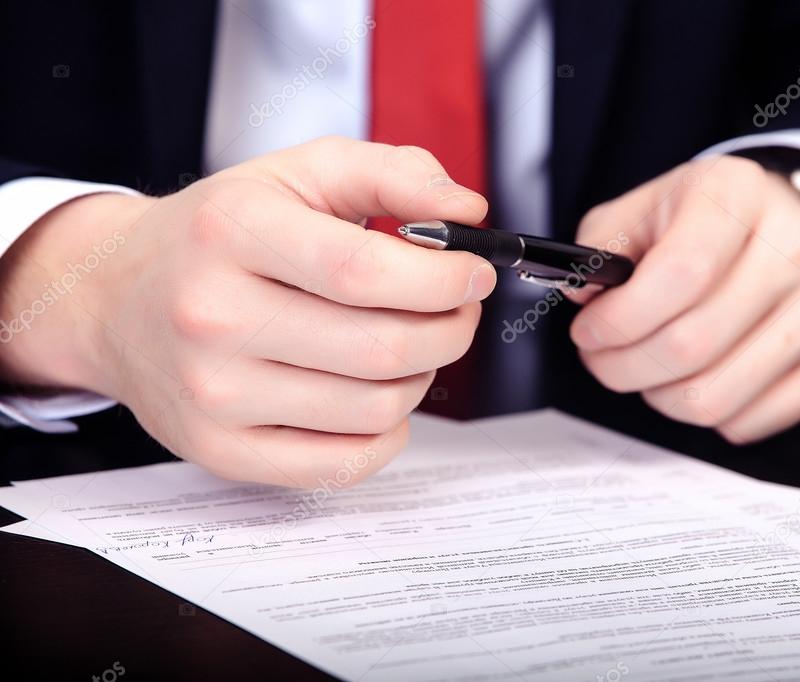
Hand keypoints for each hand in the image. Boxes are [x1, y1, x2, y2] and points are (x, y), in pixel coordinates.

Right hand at [0, 137, 495, 486]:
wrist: (114, 295)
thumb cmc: (217, 233)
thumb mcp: (297, 173)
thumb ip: (391, 174)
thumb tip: (469, 212)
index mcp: (234, 232)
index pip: (365, 271)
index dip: (444, 279)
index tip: (476, 275)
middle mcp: (214, 316)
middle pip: (382, 348)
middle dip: (450, 329)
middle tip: (456, 310)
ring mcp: (213, 394)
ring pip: (376, 408)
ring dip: (421, 377)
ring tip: (405, 343)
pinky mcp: (222, 449)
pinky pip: (345, 463)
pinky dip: (387, 433)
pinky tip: (378, 395)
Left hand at [568, 155, 799, 442]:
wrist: (784, 226)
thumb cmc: (701, 224)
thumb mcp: (640, 213)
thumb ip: (599, 250)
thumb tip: (584, 298)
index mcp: (737, 195)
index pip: (678, 275)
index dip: (618, 320)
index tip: (589, 332)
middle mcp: (795, 245)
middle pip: (691, 345)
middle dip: (623, 367)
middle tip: (604, 359)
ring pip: (715, 397)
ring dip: (660, 397)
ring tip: (647, 369)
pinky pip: (751, 421)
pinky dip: (708, 414)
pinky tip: (697, 379)